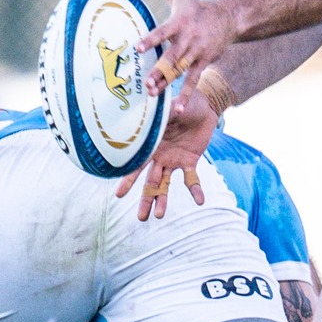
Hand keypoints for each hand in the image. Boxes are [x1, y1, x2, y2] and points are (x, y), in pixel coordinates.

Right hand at [114, 84, 217, 220]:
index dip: (128, 180)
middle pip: (149, 182)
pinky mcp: (189, 161)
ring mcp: (173, 161)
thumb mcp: (171, 107)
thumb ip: (165, 114)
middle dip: (145, 199)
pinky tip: (200, 201)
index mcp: (151, 145)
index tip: (118, 195)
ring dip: (162, 200)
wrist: (203, 105)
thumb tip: (159, 109)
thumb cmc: (183, 102)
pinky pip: (192, 179)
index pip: (136, 165)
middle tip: (140, 218)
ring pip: (165, 185)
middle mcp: (159, 156)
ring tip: (159, 216)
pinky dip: (196, 190)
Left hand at [136, 0, 237, 99]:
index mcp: (179, 23)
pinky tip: (178, 109)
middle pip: (171, 57)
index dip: (150, 40)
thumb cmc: (196, 7)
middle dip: (158, 70)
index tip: (137, 48)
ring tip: (153, 94)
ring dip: (167, 83)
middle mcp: (188, 39)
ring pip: (180, 71)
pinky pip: (193, 80)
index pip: (162, 32)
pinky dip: (186, 94)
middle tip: (145, 82)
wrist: (229, 19)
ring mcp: (197, 53)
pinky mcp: (204, 62)